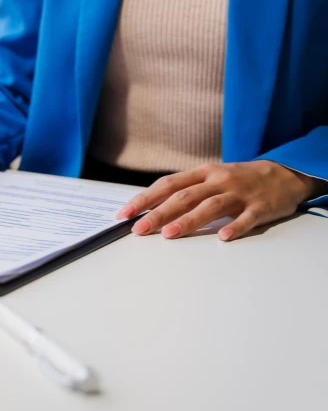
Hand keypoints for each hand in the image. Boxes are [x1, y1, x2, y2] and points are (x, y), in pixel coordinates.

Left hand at [118, 161, 320, 240]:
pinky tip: (222, 237)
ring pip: (211, 206)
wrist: (285, 173)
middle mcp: (219, 180)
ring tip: (169, 234)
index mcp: (203, 173)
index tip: (125, 213)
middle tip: (139, 229)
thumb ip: (185, 191)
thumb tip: (150, 209)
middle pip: (184, 197)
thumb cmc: (239, 180)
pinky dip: (235, 227)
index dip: (145, 199)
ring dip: (188, 220)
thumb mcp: (210, 178)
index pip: (168, 185)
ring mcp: (240, 193)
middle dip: (159, 213)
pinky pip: (247, 218)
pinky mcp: (261, 207)